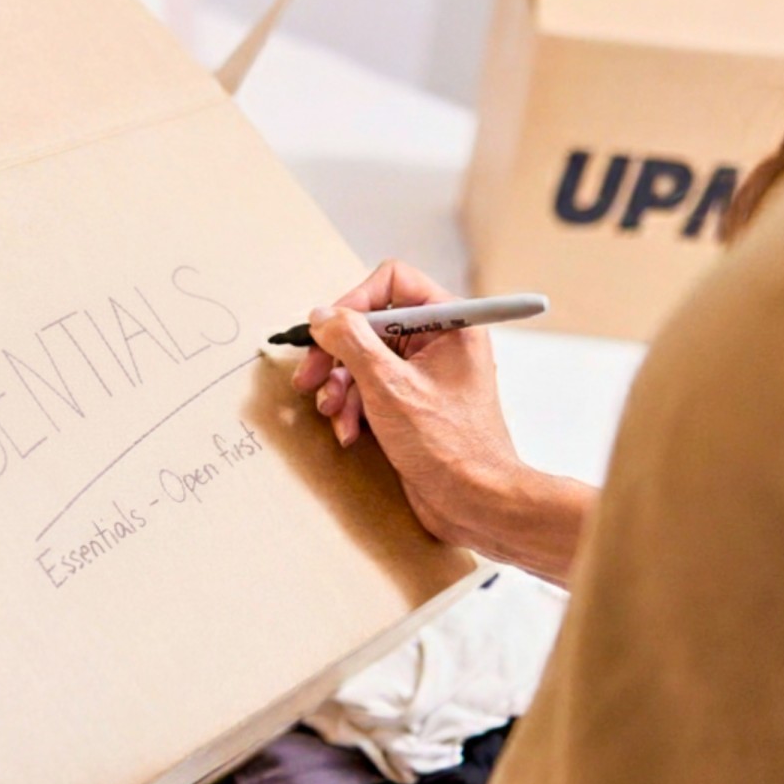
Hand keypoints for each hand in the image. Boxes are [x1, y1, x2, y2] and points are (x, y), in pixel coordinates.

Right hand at [292, 260, 592, 583]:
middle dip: (336, 355)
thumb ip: (350, 342)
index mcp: (450, 322)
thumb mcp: (388, 386)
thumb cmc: (449, 445)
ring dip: (340, 388)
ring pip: (363, 360)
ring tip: (332, 413)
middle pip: (369, 324)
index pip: (392, 281)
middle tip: (308, 377)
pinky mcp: (412, 402)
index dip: (353, 302)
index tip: (327, 332)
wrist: (475, 502)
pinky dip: (352, 408)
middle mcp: (440, 340)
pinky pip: (370, 389)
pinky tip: (348, 432)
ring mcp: (425, 373)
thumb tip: (322, 316)